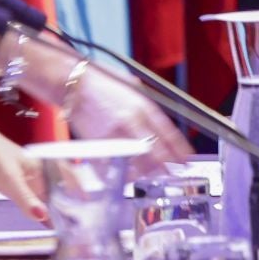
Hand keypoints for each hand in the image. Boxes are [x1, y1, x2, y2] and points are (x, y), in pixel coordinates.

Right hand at [61, 64, 192, 172]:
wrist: (73, 84)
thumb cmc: (101, 83)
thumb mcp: (131, 87)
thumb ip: (144, 104)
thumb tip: (155, 121)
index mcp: (143, 106)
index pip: (168, 133)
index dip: (179, 150)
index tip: (186, 160)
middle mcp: (132, 121)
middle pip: (155, 152)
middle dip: (166, 166)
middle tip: (172, 173)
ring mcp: (115, 135)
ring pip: (136, 163)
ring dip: (145, 172)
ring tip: (150, 176)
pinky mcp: (98, 144)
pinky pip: (112, 167)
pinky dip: (120, 174)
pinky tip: (126, 176)